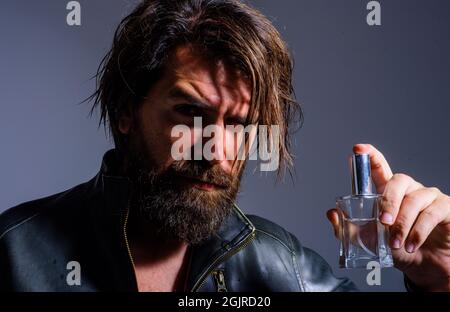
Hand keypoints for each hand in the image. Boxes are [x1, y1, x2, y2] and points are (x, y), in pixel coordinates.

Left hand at [327, 144, 449, 290]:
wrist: (424, 266)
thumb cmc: (397, 247)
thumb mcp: (367, 240)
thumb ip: (347, 228)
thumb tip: (331, 213)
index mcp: (387, 192)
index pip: (379, 167)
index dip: (370, 156)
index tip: (358, 149)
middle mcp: (409, 189)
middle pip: (398, 180)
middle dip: (389, 201)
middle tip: (383, 222)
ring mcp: (428, 197)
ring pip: (415, 200)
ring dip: (403, 224)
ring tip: (395, 243)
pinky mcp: (445, 208)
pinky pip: (431, 214)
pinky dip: (418, 231)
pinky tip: (411, 244)